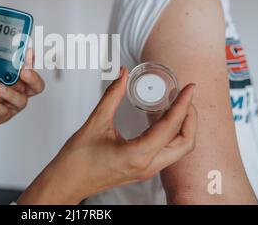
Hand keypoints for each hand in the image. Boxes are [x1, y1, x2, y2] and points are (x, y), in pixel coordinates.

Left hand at [0, 47, 44, 142]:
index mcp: (15, 76)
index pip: (29, 67)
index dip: (33, 60)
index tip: (29, 52)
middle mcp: (18, 89)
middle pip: (36, 86)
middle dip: (33, 78)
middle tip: (23, 71)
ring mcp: (12, 103)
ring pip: (21, 100)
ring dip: (10, 92)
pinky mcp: (3, 115)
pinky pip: (2, 110)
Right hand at [17, 67, 196, 204]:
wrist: (67, 182)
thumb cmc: (77, 161)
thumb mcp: (96, 122)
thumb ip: (112, 96)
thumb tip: (122, 76)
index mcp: (138, 155)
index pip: (170, 127)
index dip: (183, 104)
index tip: (189, 89)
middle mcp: (147, 166)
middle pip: (184, 143)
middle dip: (190, 118)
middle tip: (185, 97)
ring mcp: (146, 170)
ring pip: (178, 150)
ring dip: (183, 128)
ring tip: (177, 106)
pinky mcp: (142, 170)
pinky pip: (166, 153)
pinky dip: (171, 135)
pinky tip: (162, 120)